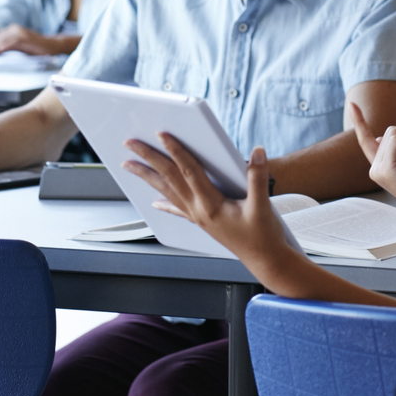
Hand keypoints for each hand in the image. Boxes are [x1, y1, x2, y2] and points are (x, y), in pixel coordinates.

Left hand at [0, 24, 62, 55]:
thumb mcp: (18, 48)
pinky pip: (11, 41)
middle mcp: (13, 29)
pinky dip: (3, 45)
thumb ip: (7, 49)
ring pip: (1, 39)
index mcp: (10, 31)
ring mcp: (19, 31)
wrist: (53, 46)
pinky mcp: (25, 36)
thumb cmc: (35, 50)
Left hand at [125, 135, 294, 270]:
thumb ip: (258, 177)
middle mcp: (199, 210)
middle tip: (131, 143)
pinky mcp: (202, 222)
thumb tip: (256, 152)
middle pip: (169, 179)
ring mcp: (198, 217)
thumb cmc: (262, 235)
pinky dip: (164, 203)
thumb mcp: (263, 205)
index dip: (176, 151)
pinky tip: (154, 202)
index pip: (188, 171)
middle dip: (148, 159)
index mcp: (211, 204)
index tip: (162, 135)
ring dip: (147, 176)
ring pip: (166, 192)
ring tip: (130, 165)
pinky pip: (177, 209)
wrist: (264, 259)